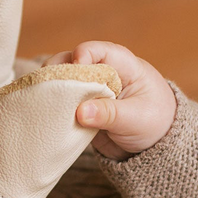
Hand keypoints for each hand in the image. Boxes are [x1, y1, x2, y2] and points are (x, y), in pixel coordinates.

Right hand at [46, 41, 175, 159]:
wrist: (154, 147)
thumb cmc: (155, 122)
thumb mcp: (137, 119)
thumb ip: (110, 114)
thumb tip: (80, 112)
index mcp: (123, 65)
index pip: (99, 50)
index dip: (83, 55)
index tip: (75, 69)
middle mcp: (102, 73)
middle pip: (72, 61)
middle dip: (57, 72)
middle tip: (47, 87)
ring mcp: (89, 90)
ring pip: (62, 81)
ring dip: (51, 90)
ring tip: (43, 102)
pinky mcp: (80, 108)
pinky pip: (62, 103)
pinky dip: (52, 106)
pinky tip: (44, 114)